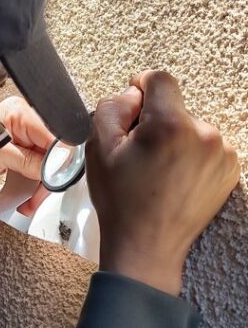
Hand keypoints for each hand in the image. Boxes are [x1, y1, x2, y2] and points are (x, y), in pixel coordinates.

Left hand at [0, 95, 54, 213]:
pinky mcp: (20, 152)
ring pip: (46, 164)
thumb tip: (54, 168)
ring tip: (30, 203)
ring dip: (40, 187)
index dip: (57, 160)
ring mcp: (22, 138)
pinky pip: (36, 169)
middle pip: (52, 153)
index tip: (54, 181)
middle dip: (47, 178)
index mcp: (18, 112)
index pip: (53, 136)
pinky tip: (28, 198)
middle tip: (39, 197)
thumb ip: (29, 161)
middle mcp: (23, 121)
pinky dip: (34, 186)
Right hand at [86, 70, 240, 295]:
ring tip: (157, 171)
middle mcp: (204, 135)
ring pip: (190, 127)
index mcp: (171, 126)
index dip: (141, 87)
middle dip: (156, 122)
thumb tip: (134, 94)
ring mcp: (221, 154)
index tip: (133, 107)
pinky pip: (205, 147)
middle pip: (175, 107)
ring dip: (174, 139)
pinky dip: (190, 155)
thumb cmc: (121, 201)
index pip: (160, 80)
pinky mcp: (229, 170)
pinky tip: (174, 179)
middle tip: (139, 154)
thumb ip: (112, 107)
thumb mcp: (98, 148)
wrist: (147, 248)